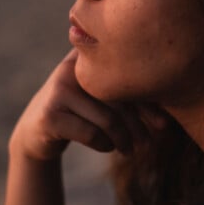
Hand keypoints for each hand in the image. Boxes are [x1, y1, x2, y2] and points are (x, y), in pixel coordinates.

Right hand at [9, 49, 168, 160]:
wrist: (37, 129)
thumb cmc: (83, 110)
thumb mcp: (104, 97)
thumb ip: (130, 99)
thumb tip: (166, 124)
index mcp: (91, 55)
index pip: (128, 76)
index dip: (148, 102)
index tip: (163, 125)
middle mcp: (73, 66)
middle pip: (119, 98)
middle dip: (138, 125)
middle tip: (148, 143)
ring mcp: (59, 89)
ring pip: (107, 118)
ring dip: (123, 139)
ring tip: (130, 149)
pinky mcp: (51, 114)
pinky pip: (91, 133)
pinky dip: (105, 144)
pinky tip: (108, 147)